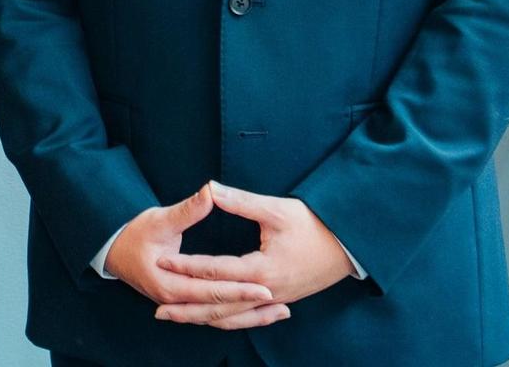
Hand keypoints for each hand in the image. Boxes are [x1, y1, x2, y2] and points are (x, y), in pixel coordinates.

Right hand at [105, 183, 283, 330]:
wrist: (112, 250)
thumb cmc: (134, 233)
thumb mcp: (159, 219)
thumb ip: (188, 210)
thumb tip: (211, 191)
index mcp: (169, 284)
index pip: (211, 290)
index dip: (239, 288)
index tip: (265, 285)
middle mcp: (175, 300)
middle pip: (219, 309)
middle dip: (250, 306)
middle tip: (278, 301)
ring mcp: (178, 305)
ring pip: (218, 318)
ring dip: (249, 317)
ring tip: (279, 313)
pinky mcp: (183, 303)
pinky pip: (214, 315)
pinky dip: (237, 314)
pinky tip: (257, 312)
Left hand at [153, 181, 352, 325]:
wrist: (350, 246)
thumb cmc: (314, 225)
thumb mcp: (276, 209)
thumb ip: (239, 202)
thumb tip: (209, 188)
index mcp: (262, 268)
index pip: (215, 270)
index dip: (186, 265)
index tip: (161, 260)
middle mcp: (267, 290)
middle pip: (220, 305)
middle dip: (188, 308)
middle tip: (158, 310)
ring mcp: (276, 299)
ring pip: (233, 317)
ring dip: (204, 318)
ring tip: (177, 317)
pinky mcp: (282, 300)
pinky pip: (248, 317)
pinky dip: (228, 320)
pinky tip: (213, 320)